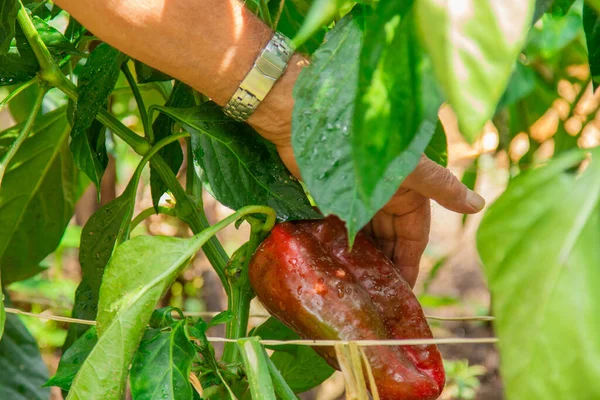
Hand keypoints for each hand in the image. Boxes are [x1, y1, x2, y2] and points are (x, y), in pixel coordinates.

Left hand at [276, 143, 483, 286]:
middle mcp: (386, 198)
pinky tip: (336, 266)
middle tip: (378, 299)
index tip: (405, 296)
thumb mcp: (411, 168)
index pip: (413, 239)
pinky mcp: (334, 199)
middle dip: (386, 268)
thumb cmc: (370, 143)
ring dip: (364, 260)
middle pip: (389, 242)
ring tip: (358, 288)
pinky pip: (342, 229)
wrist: (319, 122)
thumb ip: (442, 187)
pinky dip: (342, 246)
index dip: (409, 266)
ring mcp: (358, 199)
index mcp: (409, 193)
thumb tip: (480, 204)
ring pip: (367, 238)